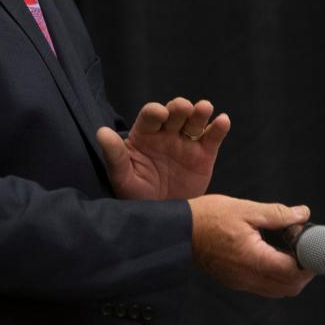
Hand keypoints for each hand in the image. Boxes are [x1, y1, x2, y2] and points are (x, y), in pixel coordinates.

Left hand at [96, 98, 229, 200]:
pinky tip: (223, 121)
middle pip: (175, 113)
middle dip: (179, 107)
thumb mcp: (123, 178)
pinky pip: (213, 137)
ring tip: (204, 108)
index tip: (160, 114)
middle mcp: (166, 134)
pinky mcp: (204, 155)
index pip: (150, 115)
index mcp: (144, 135)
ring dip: (200, 112)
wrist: (163, 217)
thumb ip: (115, 156)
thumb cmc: (136, 196)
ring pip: (195, 121)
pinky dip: (219, 127)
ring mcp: (186, 142)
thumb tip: (101, 132)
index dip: (155, 112)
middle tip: (183, 109)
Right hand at [189, 195, 313, 297]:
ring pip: (277, 290)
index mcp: (252, 258)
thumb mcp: (244, 209)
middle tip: (307, 250)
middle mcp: (247, 277)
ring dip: (291, 276)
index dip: (310, 263)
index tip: (315, 248)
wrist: (177, 231)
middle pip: (289, 288)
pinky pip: (263, 287)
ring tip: (291, 252)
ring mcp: (240, 282)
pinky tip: (272, 256)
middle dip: (304, 272)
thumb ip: (277, 214)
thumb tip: (302, 214)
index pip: (292, 272)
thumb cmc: (207, 217)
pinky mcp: (234, 281)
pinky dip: (275, 276)